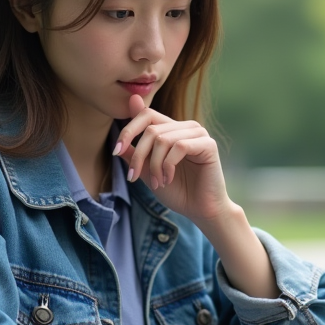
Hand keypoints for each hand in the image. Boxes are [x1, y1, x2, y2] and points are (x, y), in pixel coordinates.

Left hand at [114, 94, 230, 220]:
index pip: (146, 114)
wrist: (200, 210)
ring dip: (154, 165)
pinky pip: (180, 146)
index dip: (128, 130)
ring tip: (157, 183)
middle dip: (138, 155)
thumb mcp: (147, 171)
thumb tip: (119, 137)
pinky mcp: (208, 144)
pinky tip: (168, 179)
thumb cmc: (177, 190)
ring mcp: (198, 134)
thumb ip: (135, 151)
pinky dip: (168, 165)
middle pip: (151, 129)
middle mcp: (185, 127)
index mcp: (172, 129)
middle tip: (134, 177)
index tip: (116, 151)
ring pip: (163, 139)